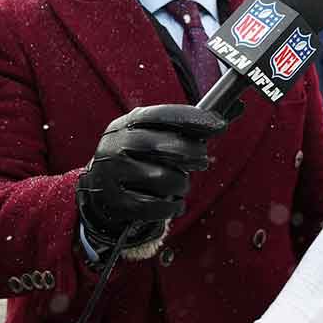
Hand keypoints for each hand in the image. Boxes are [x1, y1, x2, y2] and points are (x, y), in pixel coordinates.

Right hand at [75, 104, 225, 257]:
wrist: (100, 190)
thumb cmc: (137, 160)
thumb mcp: (150, 138)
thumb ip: (179, 129)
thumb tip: (222, 120)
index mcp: (125, 125)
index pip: (162, 115)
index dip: (193, 119)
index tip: (219, 125)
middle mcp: (115, 145)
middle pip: (167, 146)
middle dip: (193, 154)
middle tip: (203, 162)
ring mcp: (111, 174)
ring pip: (165, 178)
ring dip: (181, 185)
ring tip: (180, 185)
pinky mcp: (114, 202)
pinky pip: (156, 206)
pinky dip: (173, 207)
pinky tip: (175, 204)